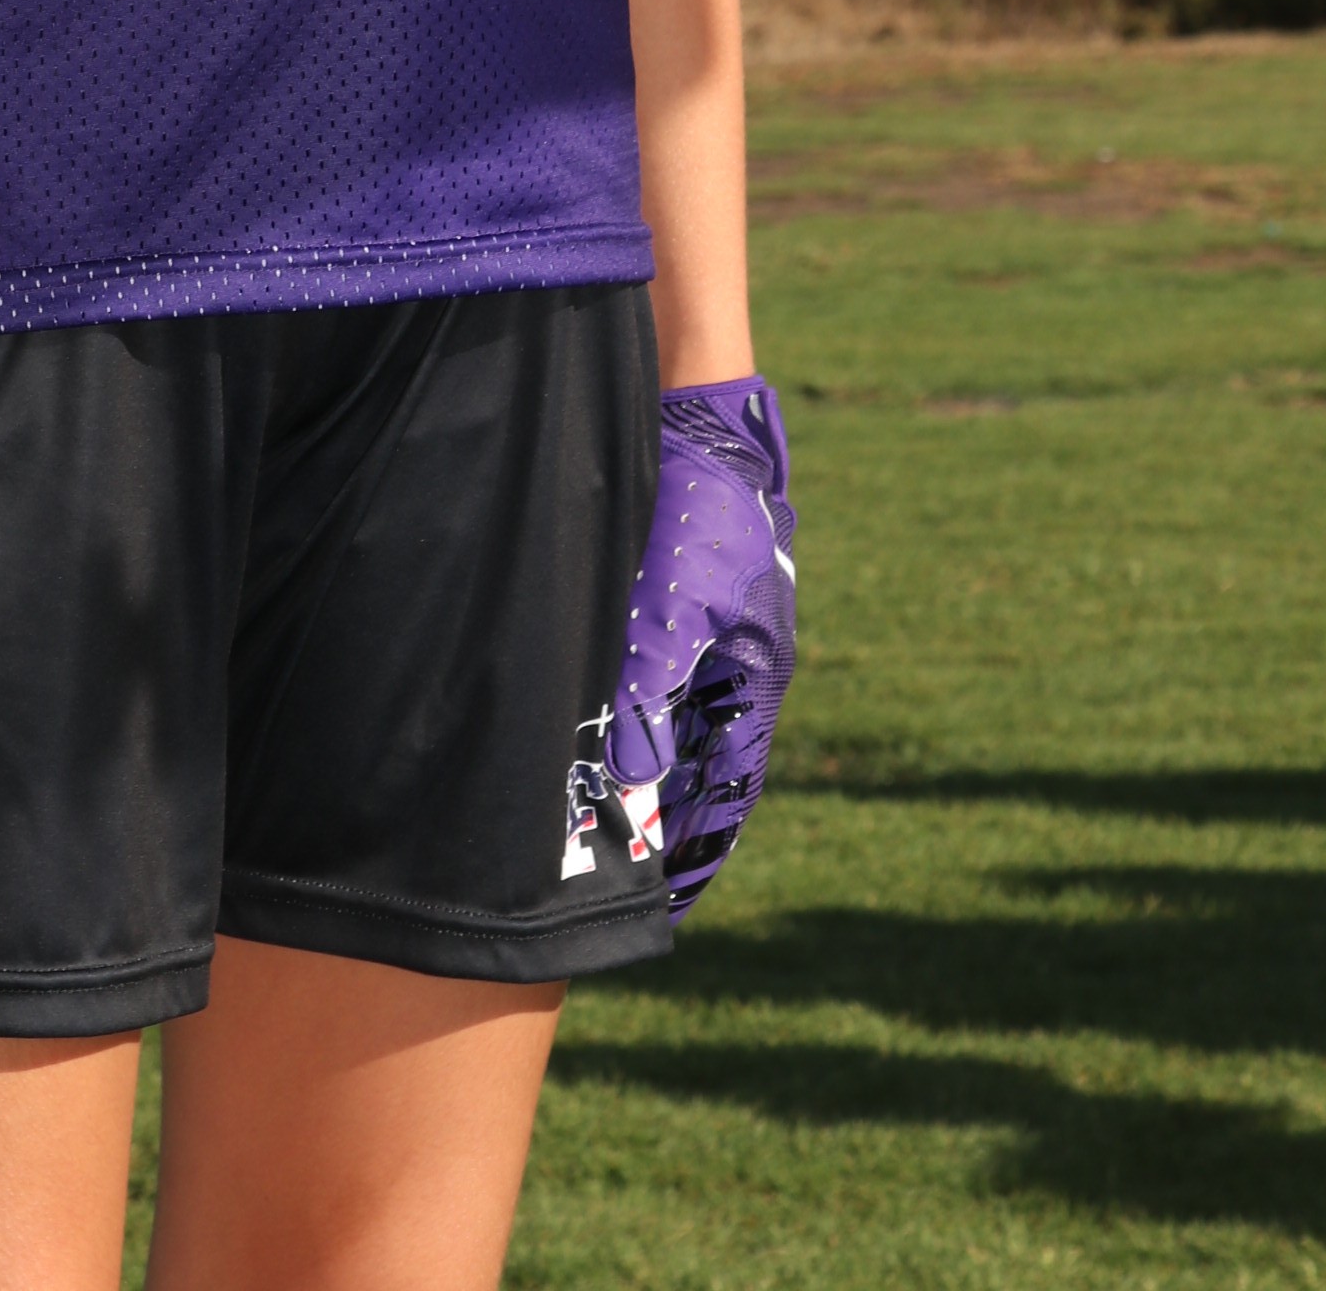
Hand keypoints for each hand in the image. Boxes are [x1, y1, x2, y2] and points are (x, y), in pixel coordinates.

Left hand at [608, 375, 796, 921]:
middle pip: (694, 766)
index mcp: (752, 681)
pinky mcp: (662, 611)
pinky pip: (639, 685)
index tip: (667, 904)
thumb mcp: (677, 606)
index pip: (728, 788)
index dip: (698, 847)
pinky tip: (574, 741)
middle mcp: (728, 670)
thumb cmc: (700, 513)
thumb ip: (653, 689)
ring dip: (630, 774)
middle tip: (610, 878)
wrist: (691, 421)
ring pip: (662, 729)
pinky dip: (613, 720)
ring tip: (582, 827)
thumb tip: (629, 778)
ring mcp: (697, 640)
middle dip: (657, 821)